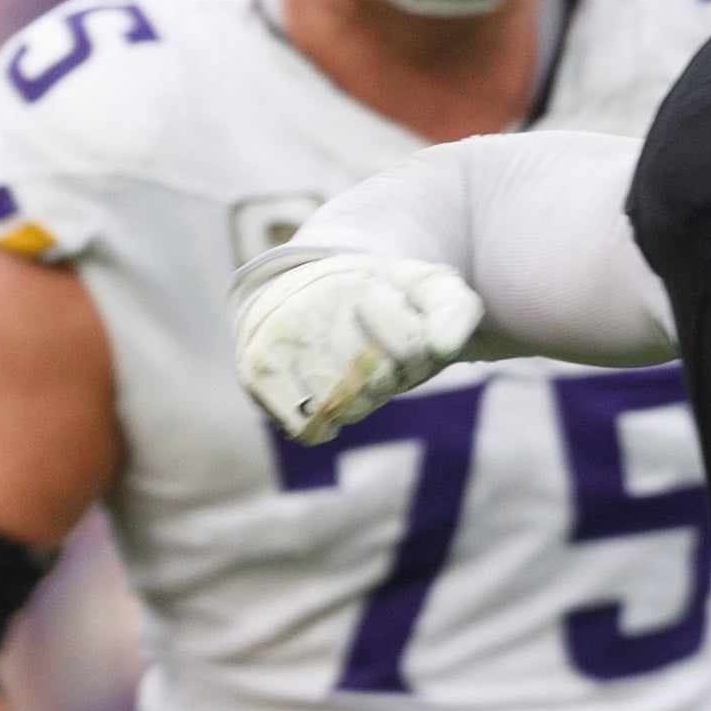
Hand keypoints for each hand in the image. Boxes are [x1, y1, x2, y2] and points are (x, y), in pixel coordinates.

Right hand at [235, 246, 482, 443]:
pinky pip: (305, 428)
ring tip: (345, 372)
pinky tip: (323, 399)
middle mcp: (310, 306)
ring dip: (356, 404)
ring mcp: (277, 338)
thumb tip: (445, 349)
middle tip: (371, 354)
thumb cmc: (377, 298)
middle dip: (386, 379)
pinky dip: (322, 426)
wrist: (302, 288)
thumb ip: (455, 311)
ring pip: (341, 410)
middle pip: (377, 384)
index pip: (411, 349)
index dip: (417, 354)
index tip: (402, 329)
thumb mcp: (426, 289)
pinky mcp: (255, 370)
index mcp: (356, 282)